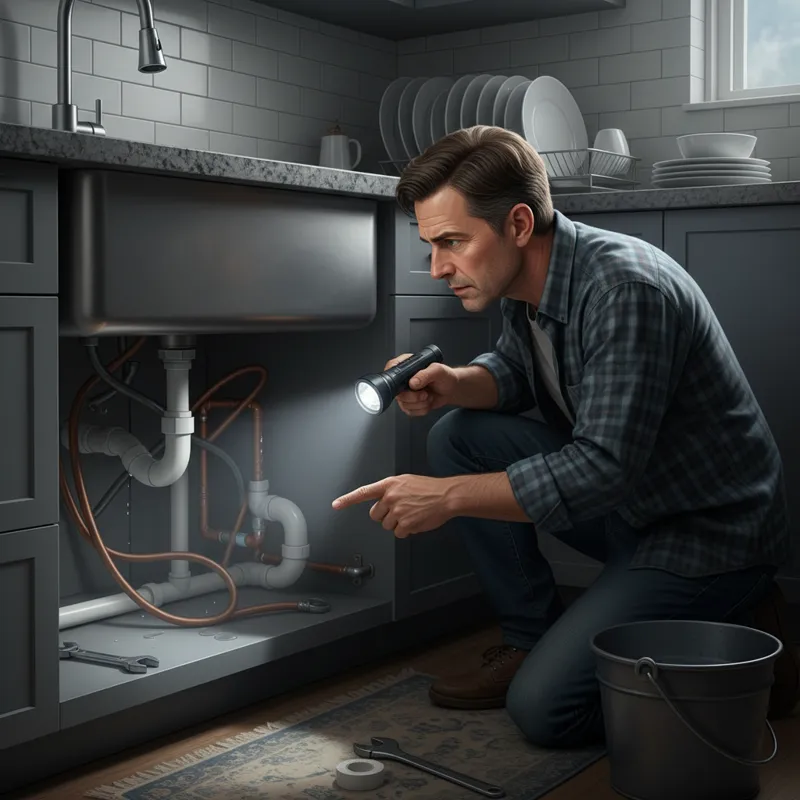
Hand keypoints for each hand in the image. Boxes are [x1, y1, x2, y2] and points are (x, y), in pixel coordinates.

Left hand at [331, 474, 453, 537]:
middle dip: (384, 515)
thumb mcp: (406, 482)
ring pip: (387, 525)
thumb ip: (391, 490)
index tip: (336, 505)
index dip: (347, 500)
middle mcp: (390, 497)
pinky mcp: (405, 524)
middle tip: (399, 511)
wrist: (446, 496)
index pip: (363, 492)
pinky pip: (398, 533)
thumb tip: (382, 500)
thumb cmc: (429, 489)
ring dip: (397, 523)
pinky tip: (415, 521)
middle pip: (375, 515)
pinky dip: (406, 531)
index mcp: (389, 485)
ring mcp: (397, 511)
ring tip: (411, 514)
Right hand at [385, 354, 457, 416]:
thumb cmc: (445, 376)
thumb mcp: (438, 371)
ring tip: (429, 396)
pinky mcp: (409, 404)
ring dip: (420, 404)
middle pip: (397, 392)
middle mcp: (403, 380)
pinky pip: (410, 411)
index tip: (407, 384)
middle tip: (425, 393)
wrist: (451, 389)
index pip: (391, 369)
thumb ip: (425, 374)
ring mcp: (405, 393)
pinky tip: (427, 402)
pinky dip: (422, 410)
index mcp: (407, 366)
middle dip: (413, 397)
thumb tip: (412, 382)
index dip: (394, 378)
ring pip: (404, 404)